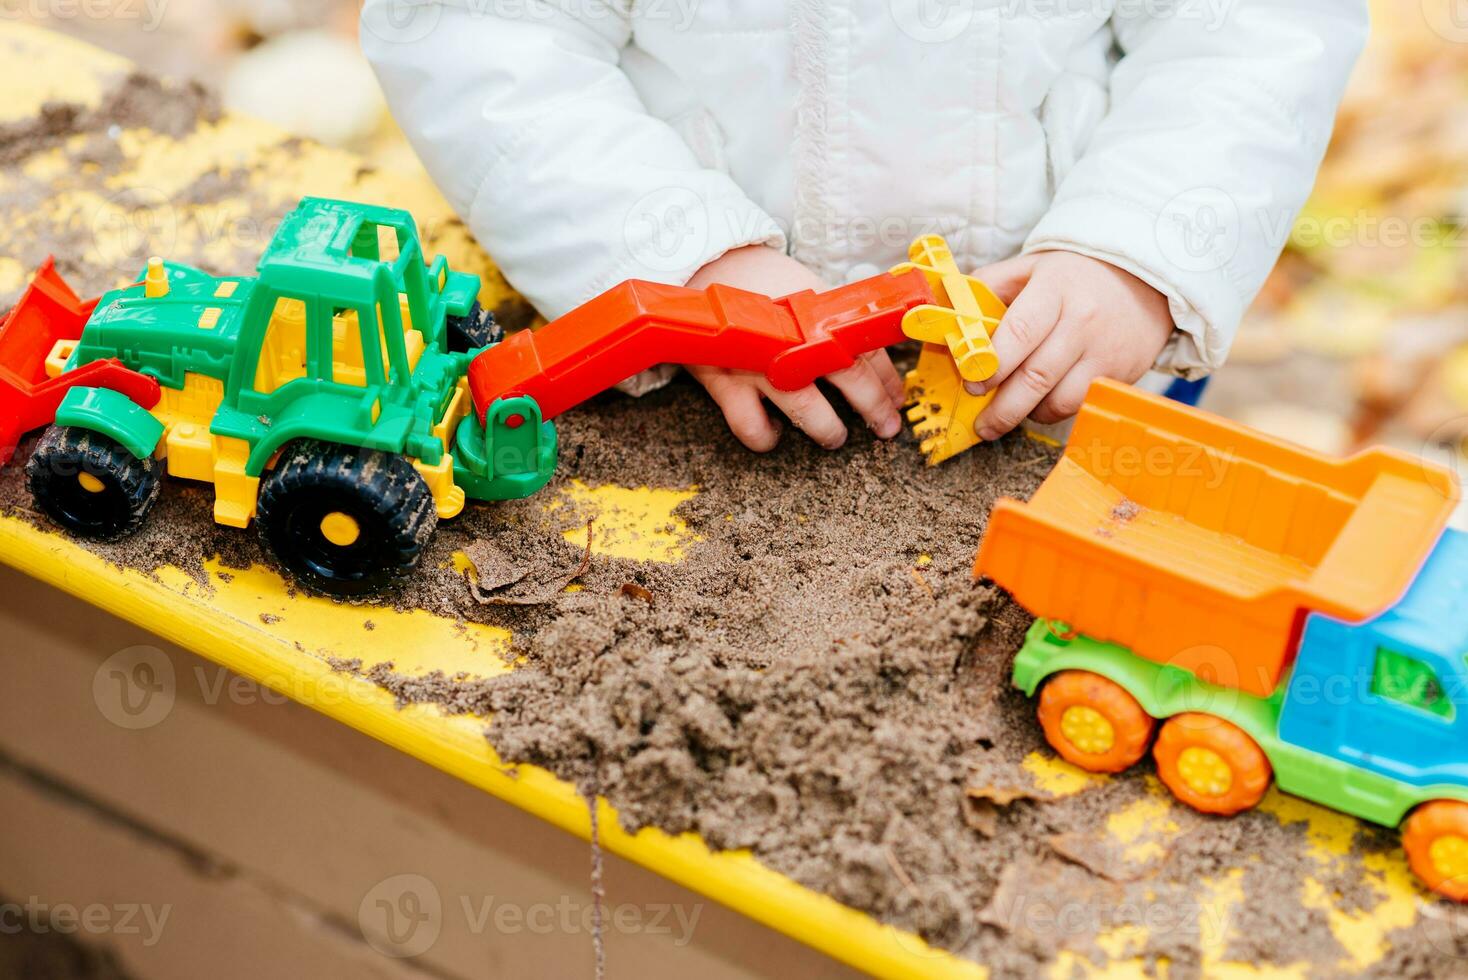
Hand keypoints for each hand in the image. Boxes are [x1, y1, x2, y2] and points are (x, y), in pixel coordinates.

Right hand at [685, 246, 905, 451]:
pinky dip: (766, 437)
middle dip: (874, 407)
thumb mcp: (808, 294)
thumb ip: (836, 322)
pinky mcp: (726, 383)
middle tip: (886, 428)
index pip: (869, 349)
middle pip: (850, 377)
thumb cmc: (766, 286)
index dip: (888, 380)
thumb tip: (874, 355)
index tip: (897, 400)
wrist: (708, 267)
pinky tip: (775, 432)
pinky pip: (751, 425)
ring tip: (835, 437)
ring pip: (806, 410)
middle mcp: (795, 339)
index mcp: (819, 314)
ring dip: (828, 429)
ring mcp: (761, 363)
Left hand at [965, 251, 1173, 439]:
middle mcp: (1083, 322)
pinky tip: (1040, 405)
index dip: (993, 364)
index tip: (971, 384)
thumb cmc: (1073, 277)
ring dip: (1028, 415)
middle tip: (981, 423)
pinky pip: (1080, 406)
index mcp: (1055, 290)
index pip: (1020, 332)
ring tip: (1009, 413)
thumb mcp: (1029, 268)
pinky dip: (1054, 413)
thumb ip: (987, 288)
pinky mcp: (1120, 375)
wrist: (1143, 281)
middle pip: (1037, 377)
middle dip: (1003, 408)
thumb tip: (947, 316)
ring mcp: (1105, 352)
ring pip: (1060, 401)